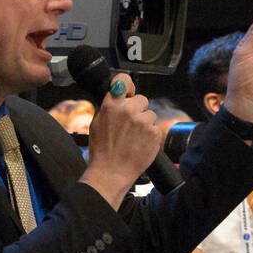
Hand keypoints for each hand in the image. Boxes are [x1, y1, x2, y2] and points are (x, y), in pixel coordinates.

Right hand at [80, 73, 162, 207]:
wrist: (112, 172)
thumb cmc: (103, 151)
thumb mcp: (97, 123)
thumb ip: (109, 107)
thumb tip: (118, 96)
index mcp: (112, 105)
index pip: (124, 80)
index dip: (128, 86)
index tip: (129, 92)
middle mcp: (129, 110)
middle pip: (141, 99)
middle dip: (138, 110)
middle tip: (130, 125)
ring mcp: (143, 121)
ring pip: (150, 115)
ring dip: (145, 124)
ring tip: (134, 138)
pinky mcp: (154, 133)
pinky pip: (155, 128)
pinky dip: (150, 136)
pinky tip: (140, 144)